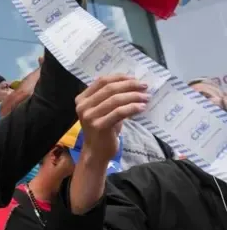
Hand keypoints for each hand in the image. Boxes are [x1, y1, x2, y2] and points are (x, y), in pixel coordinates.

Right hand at [69, 75, 148, 214]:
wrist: (96, 152)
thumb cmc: (103, 130)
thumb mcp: (103, 110)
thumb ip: (110, 97)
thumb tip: (133, 84)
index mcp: (82, 98)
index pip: (102, 81)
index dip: (120, 77)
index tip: (135, 78)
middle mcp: (83, 106)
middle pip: (109, 88)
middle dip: (129, 85)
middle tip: (144, 86)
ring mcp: (89, 116)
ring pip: (115, 99)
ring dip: (133, 96)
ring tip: (146, 97)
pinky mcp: (98, 125)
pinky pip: (119, 112)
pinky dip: (132, 108)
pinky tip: (142, 108)